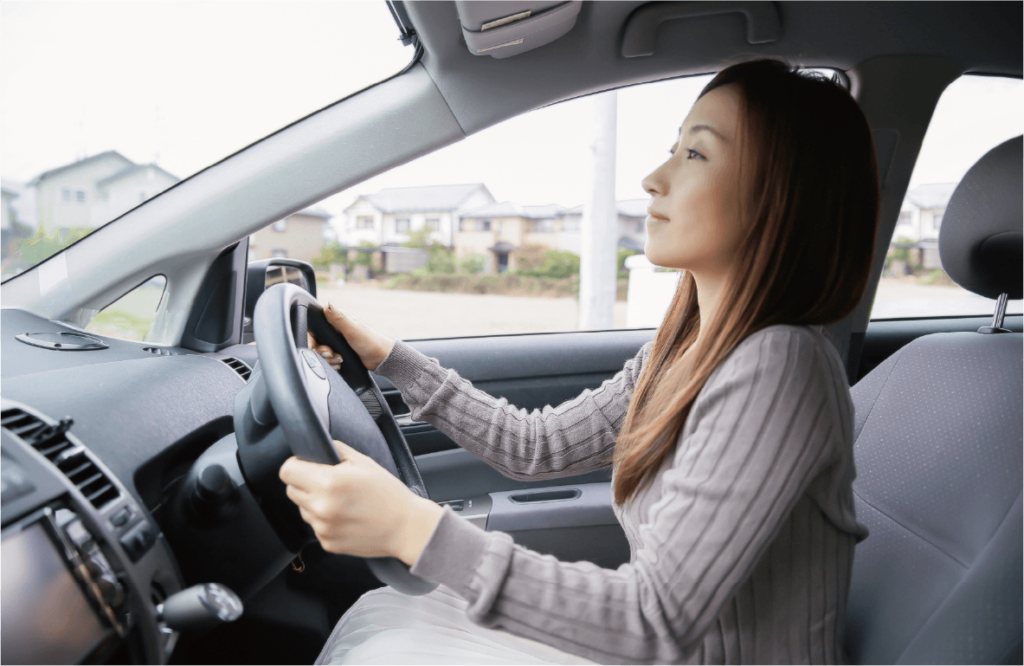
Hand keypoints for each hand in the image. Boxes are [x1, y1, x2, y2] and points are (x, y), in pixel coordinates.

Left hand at [279, 440, 442, 565]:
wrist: (405, 527)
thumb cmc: (389, 494)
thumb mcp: (365, 462)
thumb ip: (337, 450)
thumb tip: (320, 446)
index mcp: (328, 482)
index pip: (287, 471)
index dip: (295, 464)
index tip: (304, 464)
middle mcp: (321, 507)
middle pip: (291, 490)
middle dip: (303, 483)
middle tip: (325, 481)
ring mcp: (323, 528)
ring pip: (302, 509)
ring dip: (314, 502)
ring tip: (340, 501)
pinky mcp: (327, 543)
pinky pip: (315, 526)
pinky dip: (325, 520)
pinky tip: (345, 516)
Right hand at [307, 302, 393, 371]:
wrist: (380, 358)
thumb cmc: (370, 341)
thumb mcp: (352, 329)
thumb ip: (338, 318)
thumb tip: (327, 304)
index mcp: (335, 320)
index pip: (314, 328)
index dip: (312, 339)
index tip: (318, 347)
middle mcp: (334, 329)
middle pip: (315, 342)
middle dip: (321, 352)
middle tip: (331, 354)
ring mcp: (336, 341)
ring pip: (320, 352)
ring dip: (327, 359)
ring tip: (339, 360)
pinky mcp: (338, 351)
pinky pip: (327, 359)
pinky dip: (331, 363)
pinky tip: (339, 364)